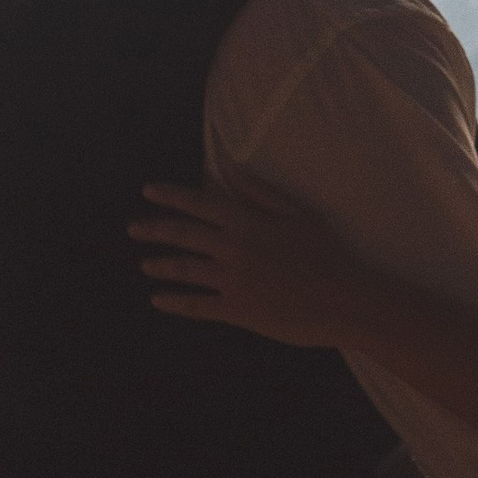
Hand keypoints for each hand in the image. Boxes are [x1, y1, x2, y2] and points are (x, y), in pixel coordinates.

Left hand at [132, 181, 367, 347]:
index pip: (199, 203)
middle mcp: (233, 249)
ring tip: (145, 265)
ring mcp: (232, 281)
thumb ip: (259, 191)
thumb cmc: (327, 253)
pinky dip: (174, 303)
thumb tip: (228, 167)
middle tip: (133, 229)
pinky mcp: (237, 311)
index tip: (148, 191)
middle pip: (184, 236)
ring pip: (185, 270)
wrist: (345, 300)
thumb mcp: (298, 213)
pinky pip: (197, 306)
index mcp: (247, 222)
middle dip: (155, 230)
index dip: (171, 196)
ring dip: (161, 266)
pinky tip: (158, 300)